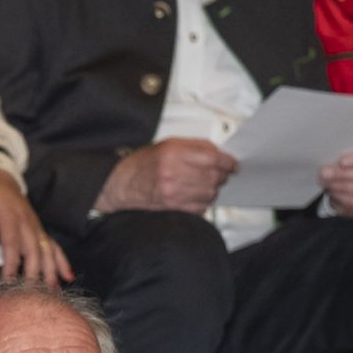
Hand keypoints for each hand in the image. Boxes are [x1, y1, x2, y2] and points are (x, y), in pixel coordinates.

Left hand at [0, 168, 71, 282]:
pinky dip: (62, 262)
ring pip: (47, 250)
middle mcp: (27, 223)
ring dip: (51, 271)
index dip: (11, 263)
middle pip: (34, 250)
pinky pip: (54, 246)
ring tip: (52, 291)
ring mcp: (36, 227)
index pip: (12, 243)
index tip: (8, 280)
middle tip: (32, 293)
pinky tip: (67, 277)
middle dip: (34, 272)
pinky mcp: (40, 230)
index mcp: (9, 217)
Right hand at [92, 138, 236, 214]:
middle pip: (214, 176)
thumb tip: (219, 153)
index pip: (213, 158)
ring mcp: (173, 192)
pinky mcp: (172, 207)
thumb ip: (195, 147)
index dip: (228, 162)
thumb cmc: (142, 164)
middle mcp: (173, 172)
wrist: (120, 184)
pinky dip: (202, 203)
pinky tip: (194, 197)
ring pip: (210, 193)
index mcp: (173, 152)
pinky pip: (200, 208)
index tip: (233, 165)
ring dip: (211, 190)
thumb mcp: (167, 145)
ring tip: (203, 186)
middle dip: (220, 176)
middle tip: (218, 175)